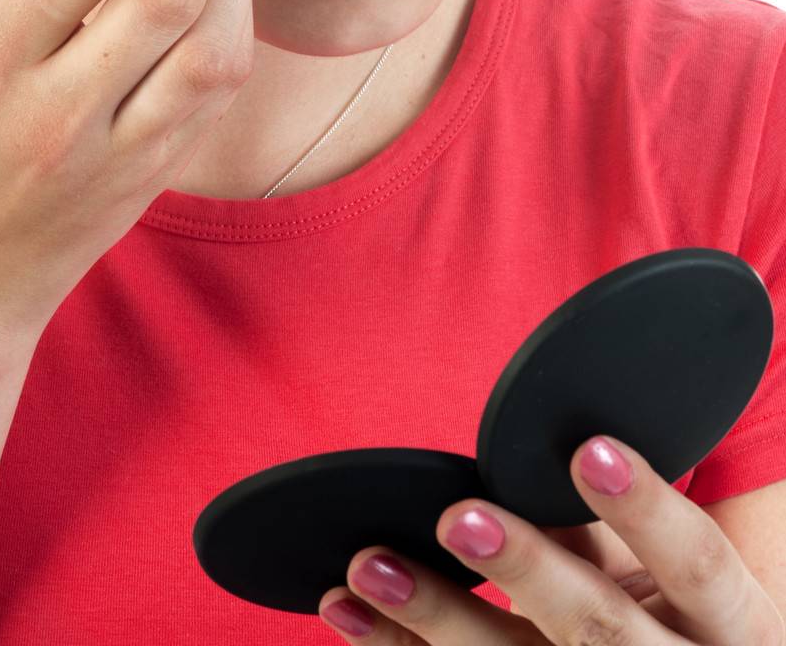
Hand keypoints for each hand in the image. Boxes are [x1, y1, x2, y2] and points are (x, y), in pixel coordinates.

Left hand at [319, 434, 784, 642]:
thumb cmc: (674, 610)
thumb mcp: (670, 574)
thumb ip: (611, 524)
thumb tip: (534, 453)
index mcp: (730, 622)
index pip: (697, 562)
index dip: (645, 509)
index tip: (588, 448)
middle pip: (599, 631)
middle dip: (527, 573)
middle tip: (458, 518)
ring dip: (433, 621)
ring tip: (366, 566)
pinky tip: (346, 612)